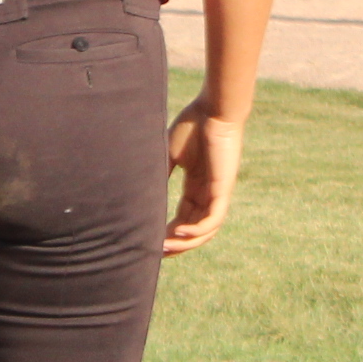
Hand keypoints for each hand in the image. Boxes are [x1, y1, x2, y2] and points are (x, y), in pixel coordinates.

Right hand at [165, 96, 242, 254]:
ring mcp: (218, 192)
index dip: (168, 232)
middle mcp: (209, 193)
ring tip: (165, 248)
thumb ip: (160, 175)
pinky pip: (213, 219)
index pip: (184, 218)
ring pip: (205, 230)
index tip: (151, 242)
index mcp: (197, 186)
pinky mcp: (223, 189)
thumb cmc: (192, 125)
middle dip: (176, 244)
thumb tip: (139, 192)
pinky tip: (179, 234)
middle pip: (194, 229)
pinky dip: (198, 231)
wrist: (212, 108)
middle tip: (155, 253)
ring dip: (186, 243)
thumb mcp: (169, 154)